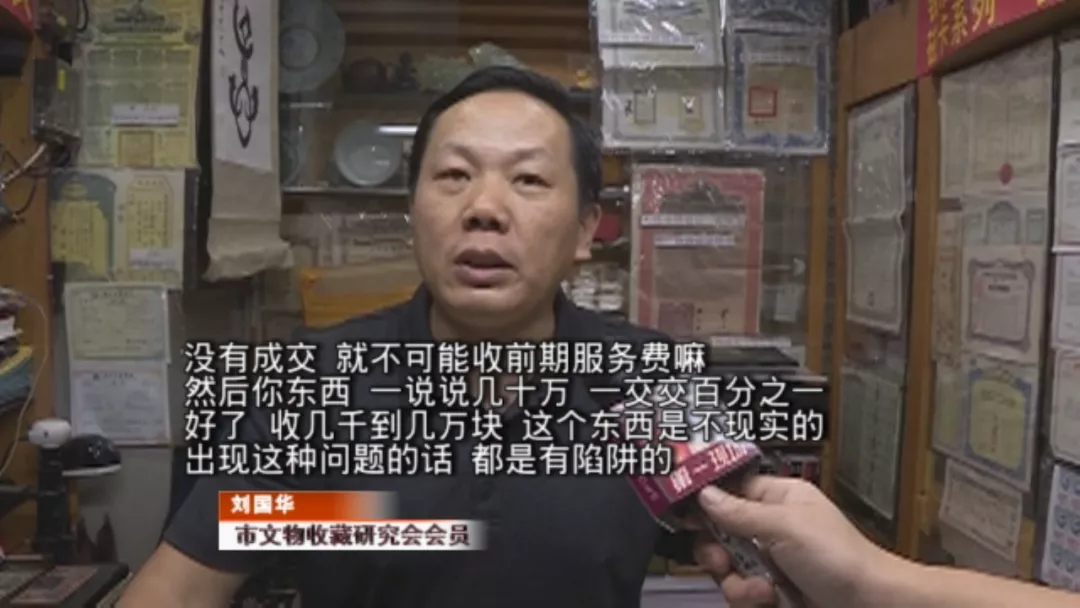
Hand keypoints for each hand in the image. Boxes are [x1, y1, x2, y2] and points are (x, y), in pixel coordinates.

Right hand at [693, 476, 889, 607]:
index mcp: (779, 498)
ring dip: (738, 582)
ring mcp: (772, 562)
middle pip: (720, 533)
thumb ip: (740, 511)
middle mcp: (772, 528)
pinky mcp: (773, 591)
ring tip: (762, 589)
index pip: (730, 488)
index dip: (706, 499)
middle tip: (723, 560)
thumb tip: (704, 493)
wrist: (872, 607)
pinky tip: (771, 600)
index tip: (685, 511)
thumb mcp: (785, 527)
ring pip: (728, 568)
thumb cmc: (843, 559)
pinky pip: (742, 593)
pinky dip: (751, 598)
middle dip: (718, 551)